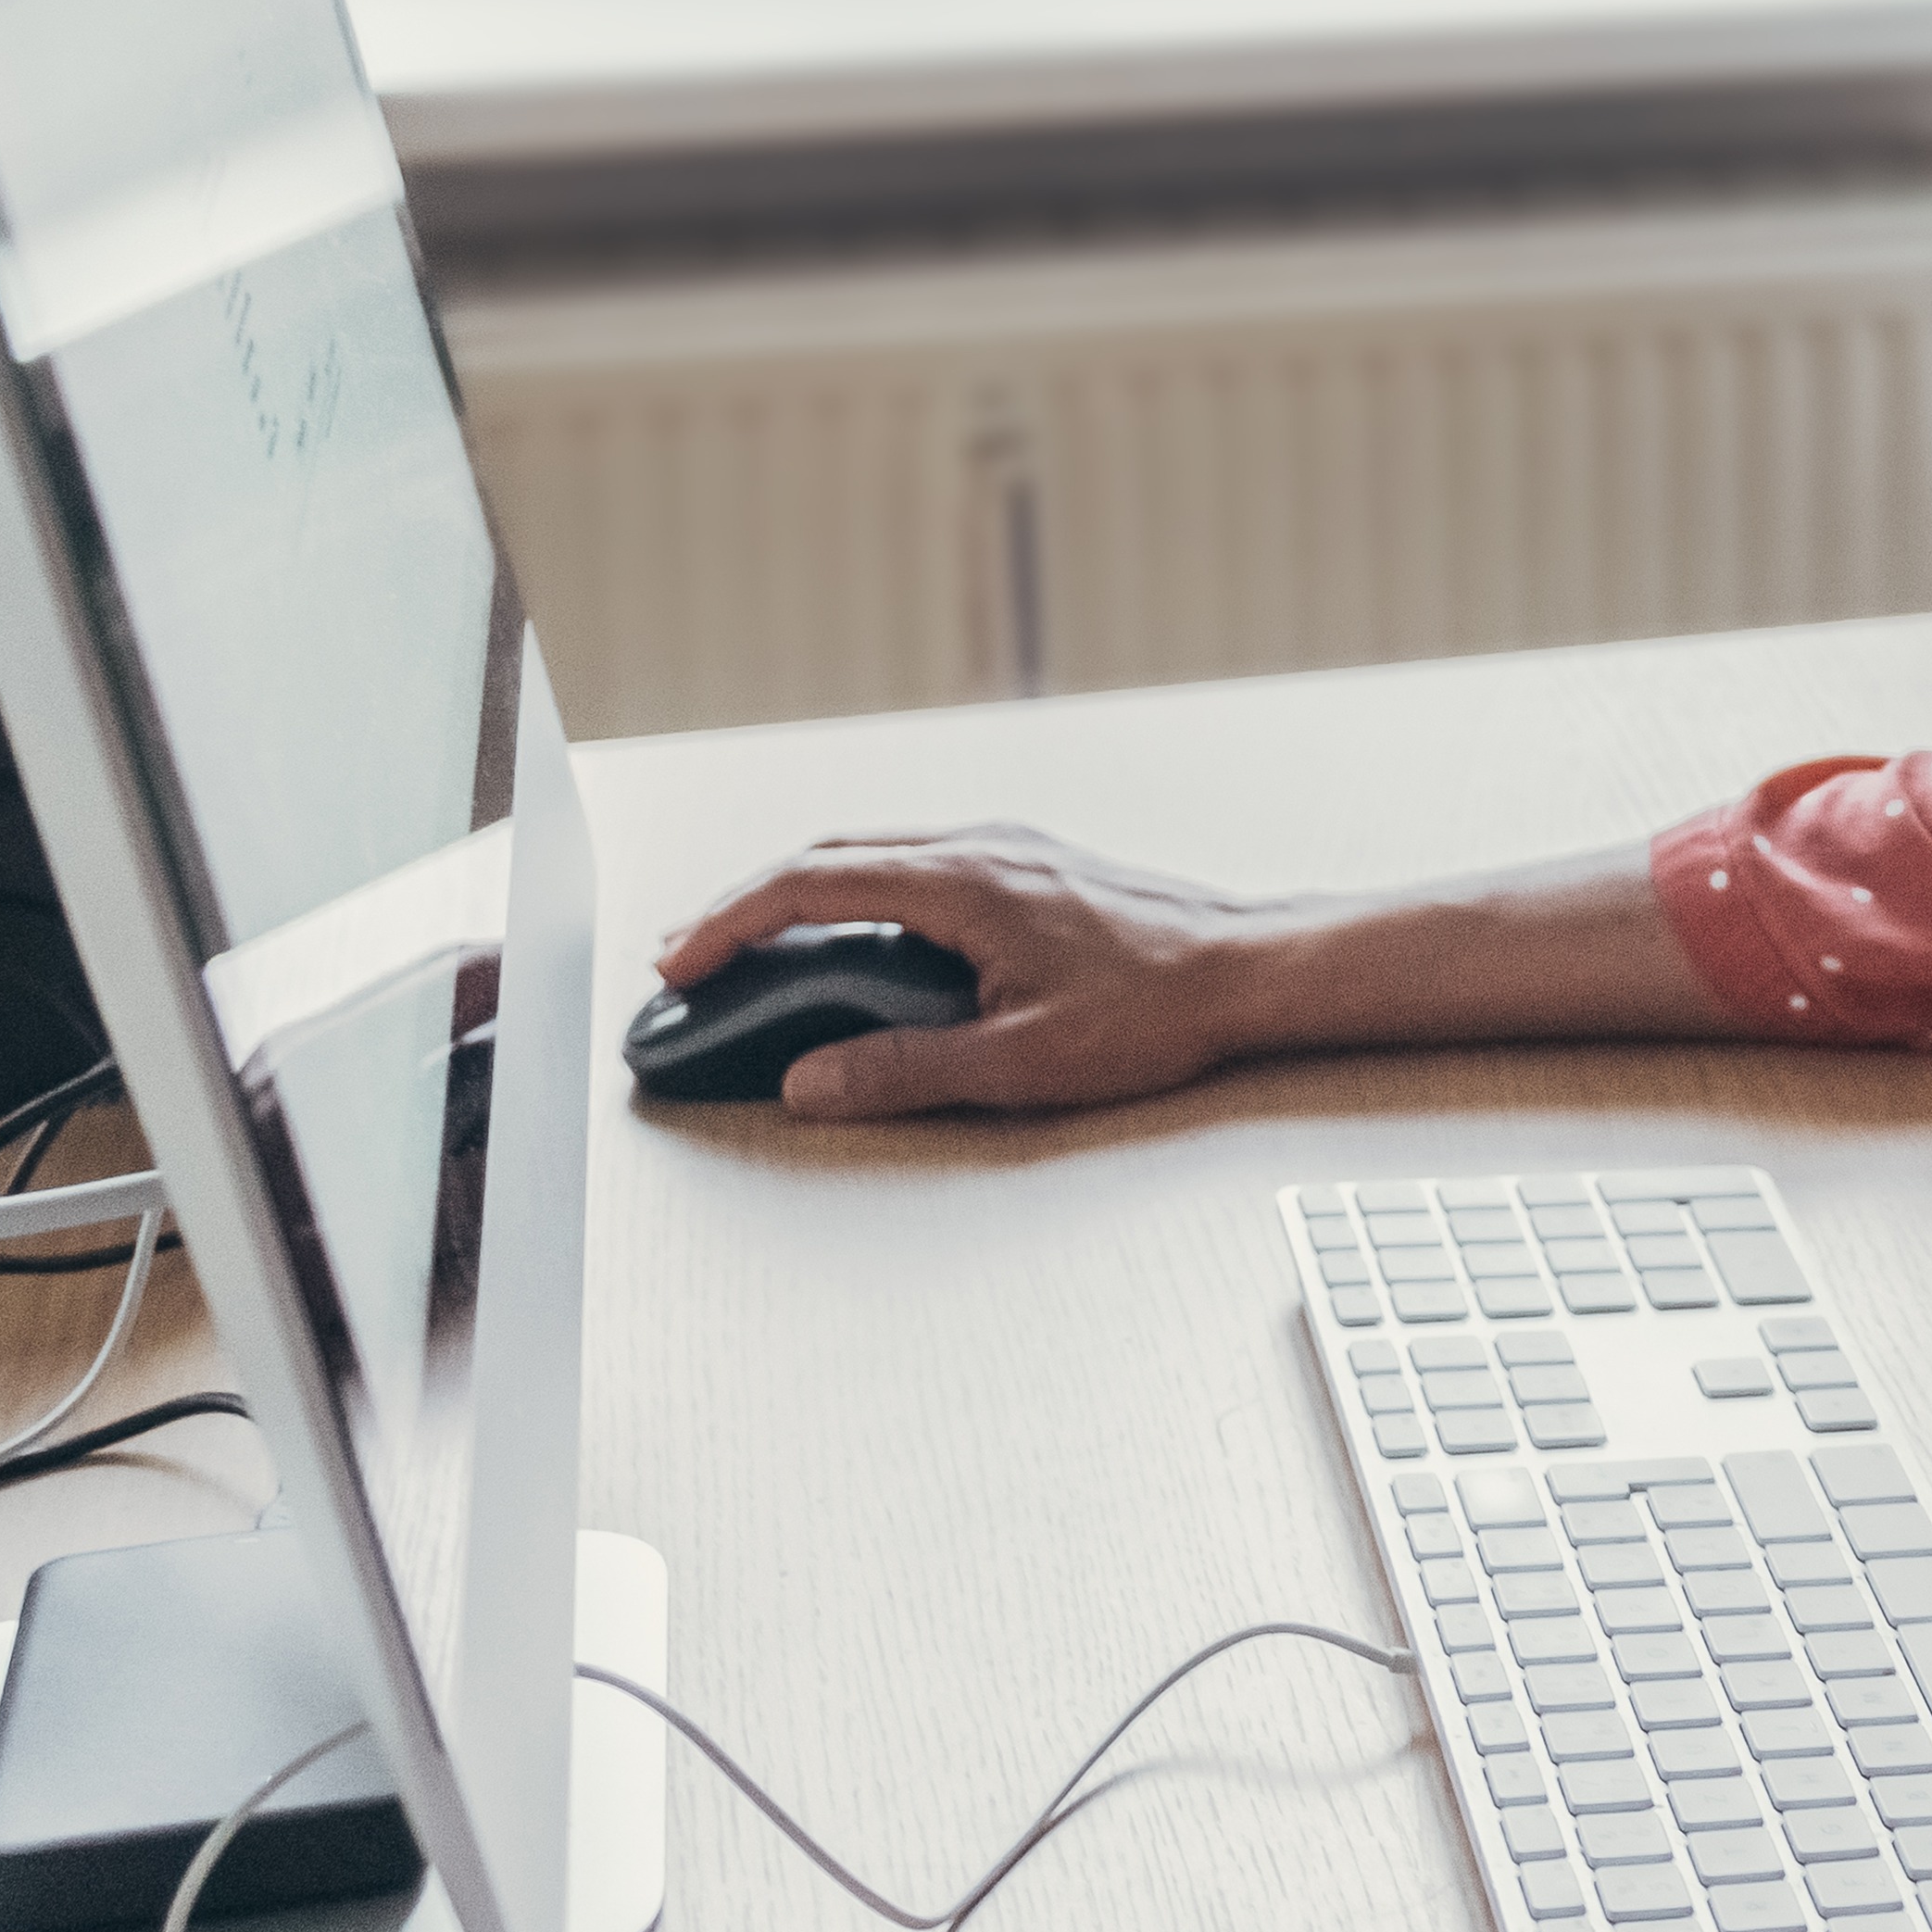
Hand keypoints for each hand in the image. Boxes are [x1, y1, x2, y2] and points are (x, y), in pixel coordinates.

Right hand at [654, 824, 1320, 1118]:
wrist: (1254, 968)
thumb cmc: (1156, 1013)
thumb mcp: (1023, 1062)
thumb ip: (906, 1070)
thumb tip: (807, 1083)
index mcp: (961, 882)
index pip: (808, 883)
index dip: (728, 921)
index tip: (677, 961)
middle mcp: (977, 847)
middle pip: (828, 855)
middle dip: (745, 904)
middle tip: (687, 955)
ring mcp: (1006, 849)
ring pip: (871, 852)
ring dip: (800, 893)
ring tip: (750, 944)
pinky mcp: (1031, 865)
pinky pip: (915, 862)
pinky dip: (856, 890)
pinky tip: (852, 933)